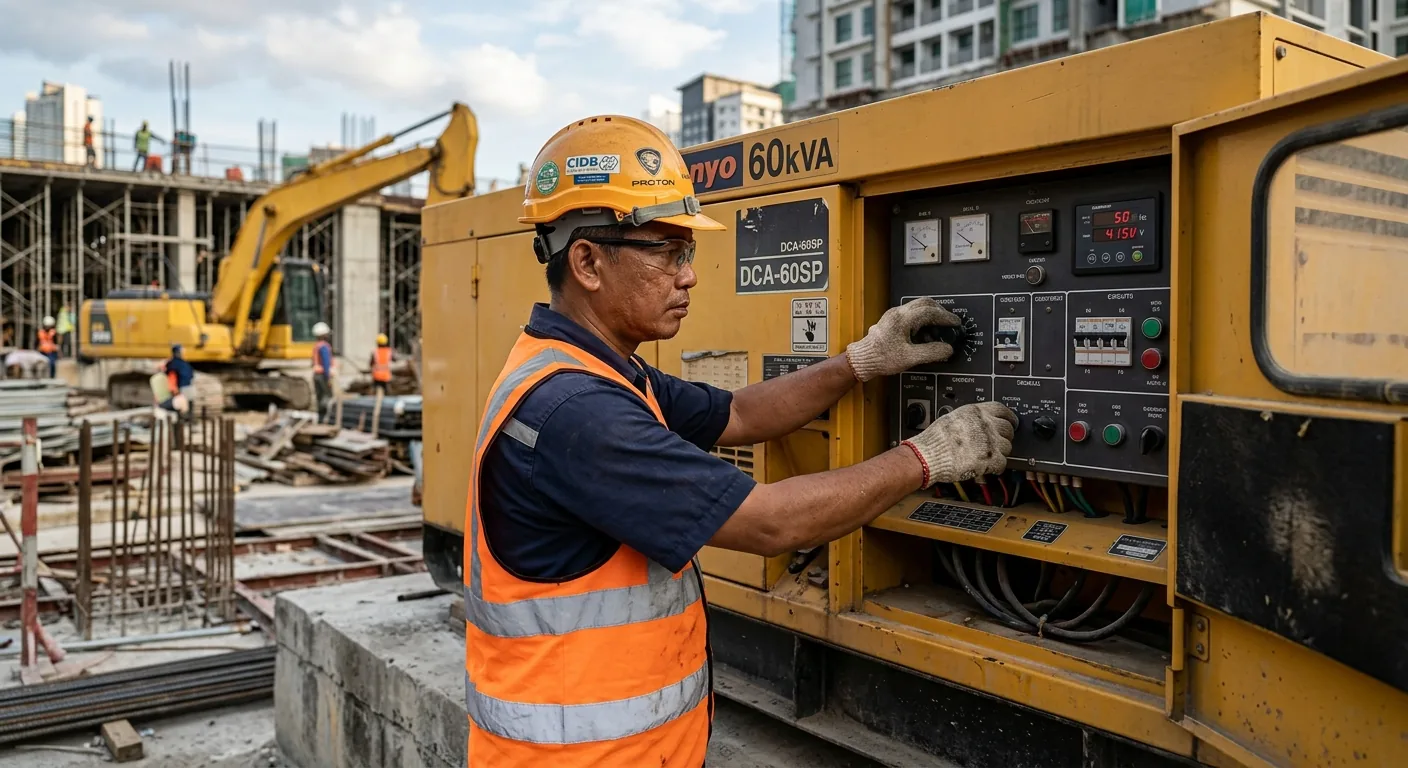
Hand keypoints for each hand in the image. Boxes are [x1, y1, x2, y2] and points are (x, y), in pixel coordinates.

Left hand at [845, 298, 960, 381]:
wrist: (863, 360)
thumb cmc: (881, 358)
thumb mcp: (910, 357)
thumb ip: (931, 352)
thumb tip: (947, 349)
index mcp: (902, 319)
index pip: (930, 311)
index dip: (946, 317)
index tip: (955, 323)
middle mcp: (898, 313)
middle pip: (925, 303)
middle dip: (940, 312)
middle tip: (949, 322)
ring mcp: (893, 315)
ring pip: (918, 307)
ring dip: (930, 315)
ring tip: (937, 330)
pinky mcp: (891, 321)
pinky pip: (911, 314)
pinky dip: (922, 320)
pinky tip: (924, 334)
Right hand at [901, 402, 1016, 487]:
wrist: (929, 455)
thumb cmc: (935, 439)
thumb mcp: (953, 418)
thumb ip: (970, 419)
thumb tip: (978, 423)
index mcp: (975, 412)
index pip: (1002, 409)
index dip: (1009, 417)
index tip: (1011, 421)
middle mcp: (985, 424)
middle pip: (1008, 428)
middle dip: (1005, 436)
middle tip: (1000, 442)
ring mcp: (989, 441)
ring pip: (1008, 447)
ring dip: (1001, 452)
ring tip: (990, 456)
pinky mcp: (989, 459)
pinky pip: (1003, 463)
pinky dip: (998, 467)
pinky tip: (991, 467)